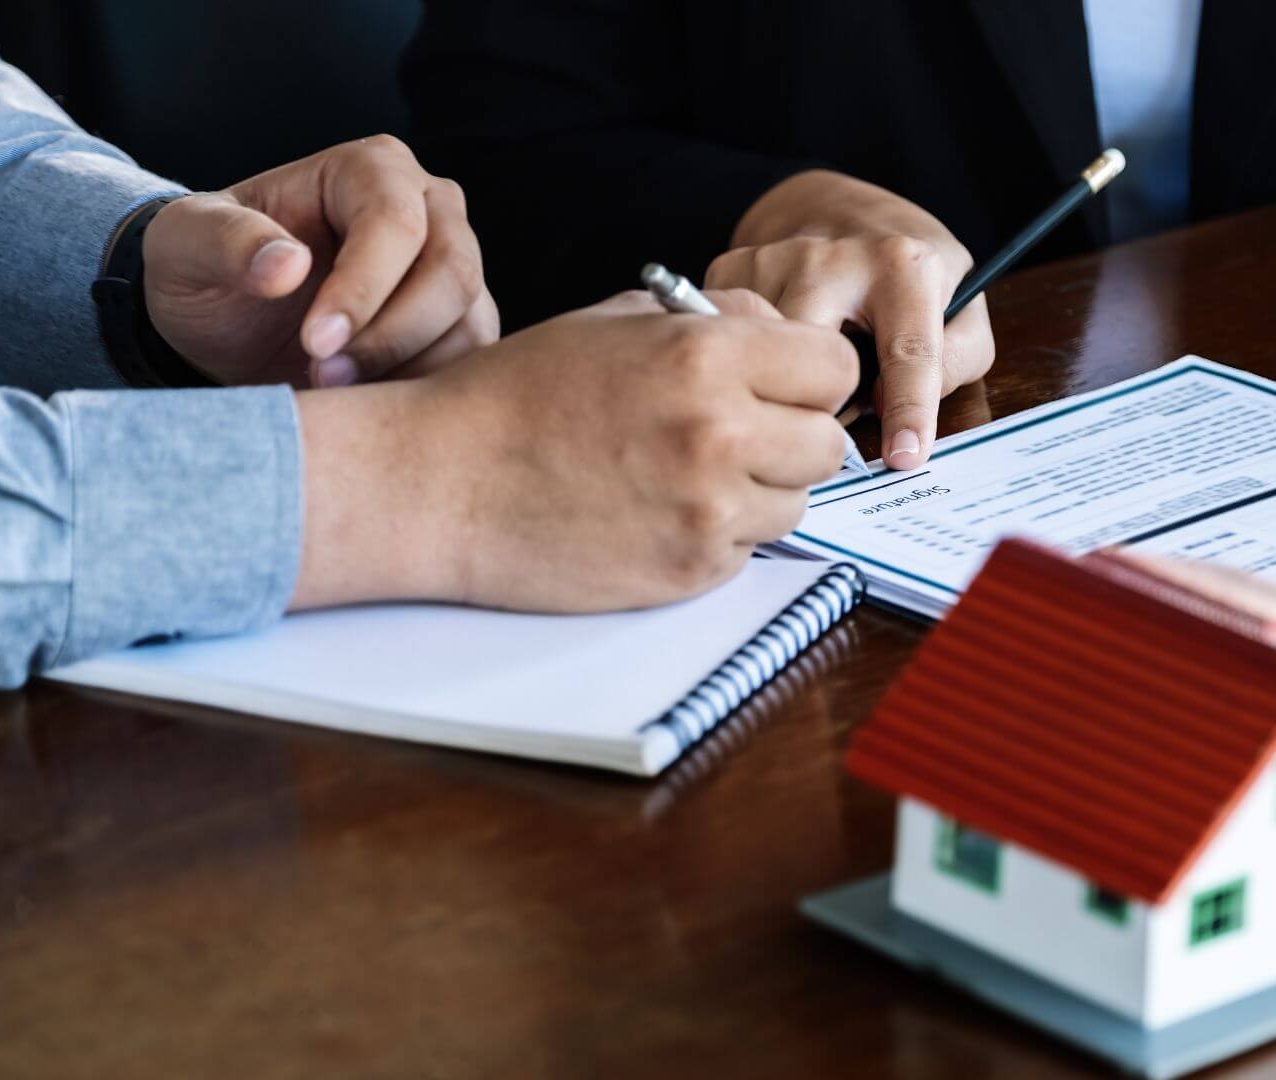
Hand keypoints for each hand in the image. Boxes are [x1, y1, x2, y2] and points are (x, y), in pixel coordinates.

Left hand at [141, 135, 499, 388]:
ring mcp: (455, 265)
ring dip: (406, 370)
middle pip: (452, 272)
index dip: (362, 289)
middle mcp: (430, 207)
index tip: (313, 344)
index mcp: (371, 170)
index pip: (395, 224)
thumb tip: (287, 265)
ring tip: (332, 390)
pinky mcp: (462, 322)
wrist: (226, 320)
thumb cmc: (206, 268)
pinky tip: (364, 403)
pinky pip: (470, 363)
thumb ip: (226, 243)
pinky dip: (424, 393)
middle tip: (323, 377)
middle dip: (389, 337)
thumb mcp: (187, 246)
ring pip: (469, 323)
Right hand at [286, 290, 857, 611]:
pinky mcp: (688, 572)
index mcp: (703, 356)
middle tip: (735, 433)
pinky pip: (747, 551)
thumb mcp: (613, 322)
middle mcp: (718, 434)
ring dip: (758, 491)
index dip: (809, 376)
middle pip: (828, 445)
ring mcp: (707, 512)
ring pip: (795, 504)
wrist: (441, 483)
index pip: (834, 368)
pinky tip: (654, 511)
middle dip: (790, 436)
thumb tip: (781, 330)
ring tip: (684, 473)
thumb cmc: (515, 396)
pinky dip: (716, 534)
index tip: (780, 384)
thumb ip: (712, 320)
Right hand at [707, 169, 994, 469]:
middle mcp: (834, 255)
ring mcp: (775, 258)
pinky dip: (748, 358)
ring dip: (784, 383)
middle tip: (837, 409)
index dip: (909, 409)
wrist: (843, 215)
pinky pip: (729, 339)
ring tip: (805, 374)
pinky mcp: (731, 268)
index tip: (904, 456)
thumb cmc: (908, 278)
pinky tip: (771, 351)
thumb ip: (952, 363)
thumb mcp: (961, 310)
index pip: (908, 352)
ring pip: (764, 356)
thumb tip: (889, 408)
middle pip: (813, 358)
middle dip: (823, 398)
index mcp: (904, 266)